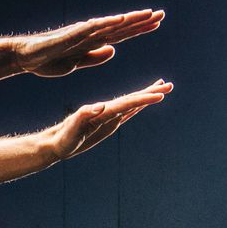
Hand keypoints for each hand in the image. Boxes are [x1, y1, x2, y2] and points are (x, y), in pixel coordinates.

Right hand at [15, 10, 164, 77]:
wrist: (25, 56)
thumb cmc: (47, 60)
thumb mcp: (76, 63)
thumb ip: (94, 57)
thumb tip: (114, 50)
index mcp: (92, 43)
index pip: (120, 35)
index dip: (138, 30)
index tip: (156, 24)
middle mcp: (90, 34)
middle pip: (120, 27)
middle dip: (141, 21)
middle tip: (162, 14)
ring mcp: (82, 33)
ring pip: (111, 25)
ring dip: (130, 20)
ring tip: (149, 14)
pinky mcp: (72, 34)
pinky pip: (94, 28)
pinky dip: (108, 23)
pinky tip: (122, 19)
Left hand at [50, 80, 172, 160]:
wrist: (56, 142)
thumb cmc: (64, 136)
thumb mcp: (73, 127)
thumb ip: (85, 115)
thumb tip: (101, 105)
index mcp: (102, 110)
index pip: (127, 102)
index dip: (143, 98)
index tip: (159, 94)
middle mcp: (107, 110)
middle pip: (133, 99)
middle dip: (151, 92)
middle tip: (170, 85)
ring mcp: (109, 116)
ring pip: (132, 103)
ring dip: (147, 95)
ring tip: (163, 87)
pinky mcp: (107, 123)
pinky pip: (126, 113)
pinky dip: (137, 106)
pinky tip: (143, 103)